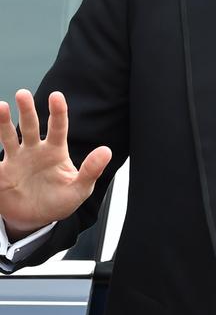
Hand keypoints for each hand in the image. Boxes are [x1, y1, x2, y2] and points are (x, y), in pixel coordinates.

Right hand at [0, 89, 110, 238]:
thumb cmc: (59, 201)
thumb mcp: (79, 189)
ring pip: (8, 136)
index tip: (56, 96)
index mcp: (55, 151)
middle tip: (23, 94)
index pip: (58, 127)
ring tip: (0, 106)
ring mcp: (16, 159)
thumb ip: (91, 171)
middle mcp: (34, 150)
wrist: (36, 220)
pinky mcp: (0, 173)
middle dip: (27, 110)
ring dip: (3, 122)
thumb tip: (107, 151)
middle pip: (30, 126)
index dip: (58, 112)